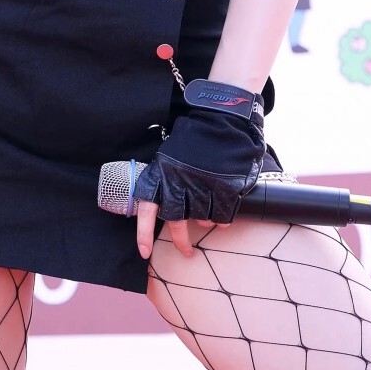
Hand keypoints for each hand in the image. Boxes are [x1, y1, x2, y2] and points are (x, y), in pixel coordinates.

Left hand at [133, 91, 265, 259]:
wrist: (222, 116)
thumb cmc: (195, 137)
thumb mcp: (170, 156)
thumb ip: (165, 182)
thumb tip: (165, 211)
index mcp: (161, 173)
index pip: (147, 210)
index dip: (144, 234)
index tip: (144, 253)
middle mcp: (180, 182)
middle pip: (177, 223)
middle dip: (181, 241)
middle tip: (185, 251)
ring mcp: (204, 186)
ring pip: (203, 220)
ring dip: (205, 220)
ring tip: (209, 207)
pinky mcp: (226, 188)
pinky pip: (223, 217)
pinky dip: (223, 219)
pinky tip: (223, 210)